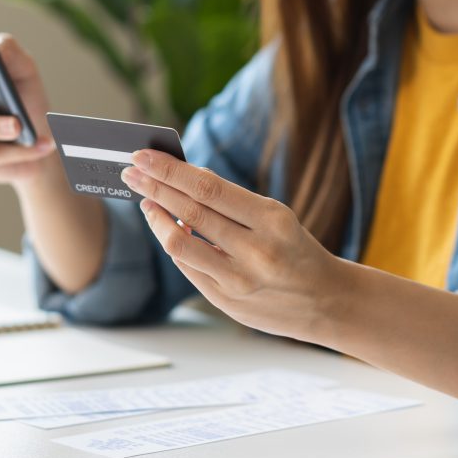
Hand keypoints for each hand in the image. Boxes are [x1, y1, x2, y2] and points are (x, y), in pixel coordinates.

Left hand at [120, 149, 342, 340]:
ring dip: (156, 218)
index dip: (171, 170)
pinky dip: (174, 244)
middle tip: (130, 171)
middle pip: (190, 212)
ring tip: (145, 202)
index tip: (144, 155)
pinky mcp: (227, 302)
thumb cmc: (297, 250)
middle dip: (154, 188)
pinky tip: (168, 229)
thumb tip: (184, 178)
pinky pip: (188, 267)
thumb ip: (232, 203)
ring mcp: (240, 280)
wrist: (327, 301)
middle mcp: (256, 250)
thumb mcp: (277, 217)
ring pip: (180, 243)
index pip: (209, 187)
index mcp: (273, 220)